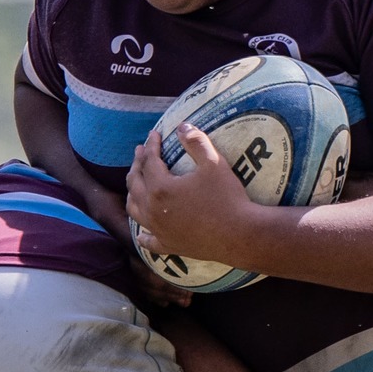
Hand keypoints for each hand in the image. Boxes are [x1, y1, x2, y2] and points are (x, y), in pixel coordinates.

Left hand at [126, 124, 257, 265]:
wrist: (240, 235)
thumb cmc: (227, 198)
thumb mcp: (214, 164)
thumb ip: (196, 142)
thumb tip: (182, 126)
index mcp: (161, 187)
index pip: (150, 161)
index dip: (151, 145)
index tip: (154, 134)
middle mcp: (153, 209)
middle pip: (135, 184)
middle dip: (137, 165)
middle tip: (140, 152)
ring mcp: (159, 230)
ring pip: (135, 210)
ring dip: (132, 194)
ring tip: (135, 185)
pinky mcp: (169, 245)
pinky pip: (149, 241)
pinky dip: (143, 235)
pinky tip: (141, 233)